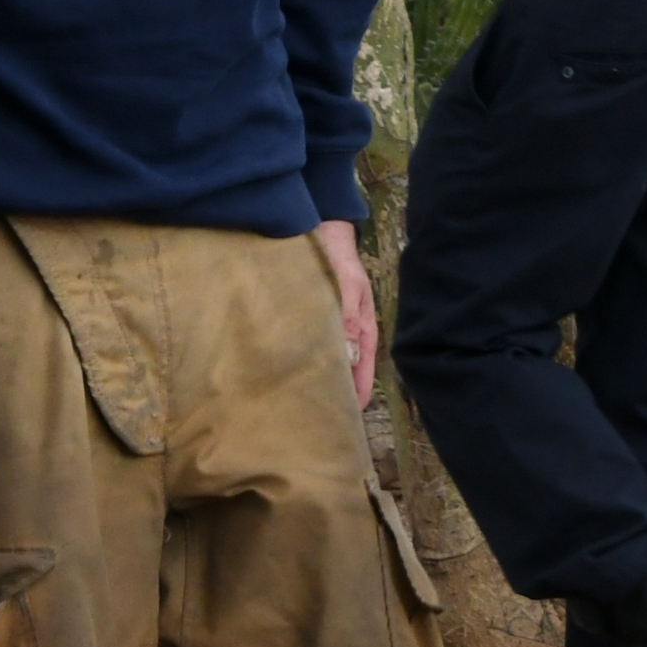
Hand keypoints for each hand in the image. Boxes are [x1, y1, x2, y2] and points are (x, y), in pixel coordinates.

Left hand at [314, 218, 375, 405]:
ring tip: (299, 400)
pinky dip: (298, 358)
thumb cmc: (336, 258)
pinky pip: (305, 345)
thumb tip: (349, 357)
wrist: (317, 229)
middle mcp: (346, 333)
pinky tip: (283, 369)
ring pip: (322, 359)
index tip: (347, 417)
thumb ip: (347, 320)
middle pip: (342, 370)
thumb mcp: (347, 287)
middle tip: (318, 417)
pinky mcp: (307, 320)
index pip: (364, 370)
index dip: (356, 394)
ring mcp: (327, 327)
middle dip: (333, 391)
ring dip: (314, 376)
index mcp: (363, 329)